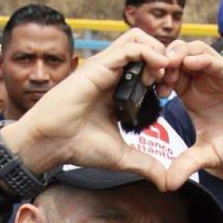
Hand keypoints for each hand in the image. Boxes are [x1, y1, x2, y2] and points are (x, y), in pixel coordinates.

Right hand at [0, 28, 173, 186]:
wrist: (51, 143)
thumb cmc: (78, 146)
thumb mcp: (122, 156)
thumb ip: (146, 164)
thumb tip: (167, 183)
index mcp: (117, 90)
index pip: (146, 66)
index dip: (164, 75)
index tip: (171, 94)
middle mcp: (112, 74)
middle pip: (145, 46)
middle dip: (165, 59)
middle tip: (171, 82)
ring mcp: (105, 67)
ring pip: (139, 39)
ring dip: (158, 52)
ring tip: (165, 75)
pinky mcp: (99, 66)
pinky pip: (130, 47)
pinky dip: (149, 53)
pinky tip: (158, 72)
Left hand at [164, 39, 222, 188]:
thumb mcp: (209, 156)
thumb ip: (187, 165)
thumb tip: (166, 184)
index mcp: (192, 96)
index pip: (168, 76)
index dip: (155, 78)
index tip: (146, 88)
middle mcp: (204, 81)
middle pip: (176, 57)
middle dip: (161, 61)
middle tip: (152, 74)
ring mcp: (221, 75)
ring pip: (194, 51)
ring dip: (178, 54)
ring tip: (168, 66)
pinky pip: (217, 59)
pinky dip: (202, 58)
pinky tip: (190, 62)